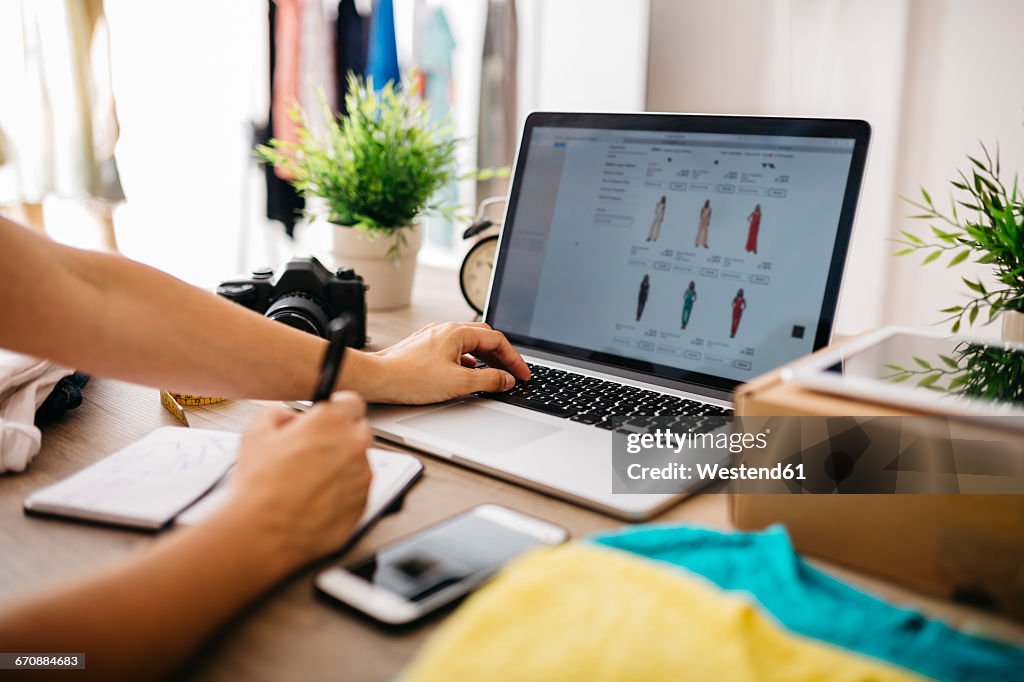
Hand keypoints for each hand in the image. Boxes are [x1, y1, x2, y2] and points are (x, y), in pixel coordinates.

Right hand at [222, 392, 371, 571]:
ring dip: (342, 465)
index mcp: (332, 422)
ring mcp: (361, 477)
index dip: (338, 407)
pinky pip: (357, 490)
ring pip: (359, 462)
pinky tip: (316, 499)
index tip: (330, 414)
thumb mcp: (256, 434)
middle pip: (359, 430)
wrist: (264, 533)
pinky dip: (343, 491)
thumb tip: (287, 417)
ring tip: (309, 480)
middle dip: (341, 435)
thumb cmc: (260, 487)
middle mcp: (354, 446)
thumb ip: (277, 414)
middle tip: (315, 449)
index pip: (352, 402)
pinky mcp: (362, 504)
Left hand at [364, 322, 530, 403]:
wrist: (377, 378)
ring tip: (493, 375)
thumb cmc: (409, 378)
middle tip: (511, 373)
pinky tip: (467, 374)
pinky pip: (455, 350)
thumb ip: (488, 380)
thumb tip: (506, 379)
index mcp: (457, 333)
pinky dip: (468, 361)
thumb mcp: (458, 383)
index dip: (514, 358)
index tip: (522, 374)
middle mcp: (446, 330)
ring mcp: (434, 337)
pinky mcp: (425, 348)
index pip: (497, 340)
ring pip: (469, 344)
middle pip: (484, 338)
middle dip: (502, 356)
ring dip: (485, 358)